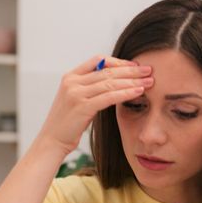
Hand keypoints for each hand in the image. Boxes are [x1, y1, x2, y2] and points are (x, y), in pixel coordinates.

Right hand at [35, 55, 154, 157]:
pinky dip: (126, 93)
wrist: (52, 141)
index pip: (98, 60)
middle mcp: (72, 82)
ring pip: (110, 82)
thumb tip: (114, 82)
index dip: (118, 62)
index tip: (135, 65)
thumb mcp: (76, 99)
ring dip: (132, 81)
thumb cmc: (67, 123)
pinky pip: (109, 96)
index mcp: (70, 76)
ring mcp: (76, 93)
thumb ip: (90, 88)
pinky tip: (138, 92)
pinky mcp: (82, 106)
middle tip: (149, 70)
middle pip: (107, 70)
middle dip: (131, 70)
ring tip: (149, 81)